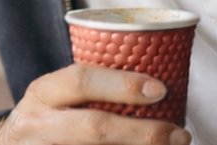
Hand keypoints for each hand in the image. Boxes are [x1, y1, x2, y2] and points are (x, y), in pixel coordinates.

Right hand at [0, 64, 190, 144]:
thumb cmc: (45, 116)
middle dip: (141, 134)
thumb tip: (154, 84)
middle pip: (93, 128)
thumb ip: (89, 88)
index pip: (81, 81)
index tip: (160, 89)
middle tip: (179, 134)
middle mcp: (38, 124)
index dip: (122, 85)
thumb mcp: (54, 95)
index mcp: (43, 92)